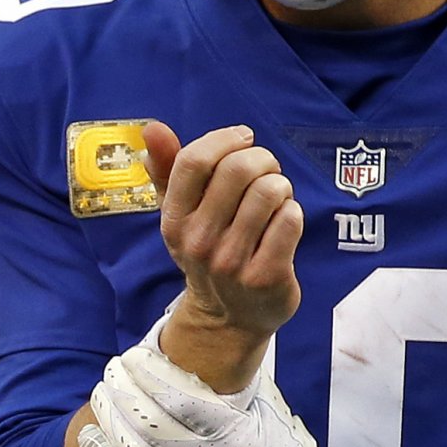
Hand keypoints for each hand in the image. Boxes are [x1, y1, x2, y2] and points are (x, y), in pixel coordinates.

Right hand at [143, 123, 301, 389]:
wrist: (228, 318)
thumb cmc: (208, 250)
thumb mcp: (180, 214)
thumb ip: (166, 168)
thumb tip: (152, 128)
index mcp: (174, 220)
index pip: (194, 160)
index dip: (225, 139)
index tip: (243, 139)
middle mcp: (198, 241)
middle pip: (238, 169)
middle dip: (262, 159)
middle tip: (266, 170)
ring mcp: (231, 262)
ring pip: (270, 191)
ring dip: (280, 186)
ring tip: (275, 200)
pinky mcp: (266, 276)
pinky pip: (291, 220)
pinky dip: (294, 212)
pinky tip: (284, 223)